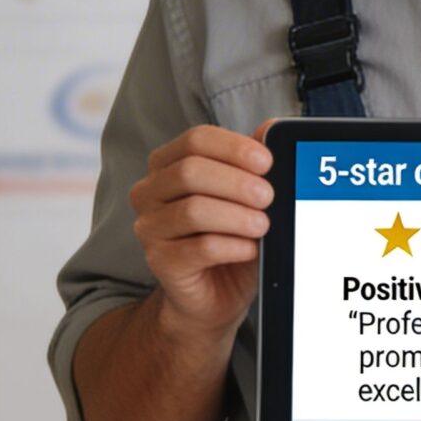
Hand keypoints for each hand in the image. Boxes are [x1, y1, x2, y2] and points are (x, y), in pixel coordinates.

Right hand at [127, 120, 275, 341]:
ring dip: (237, 216)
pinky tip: (250, 248)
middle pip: (190, 171)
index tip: (267, 162)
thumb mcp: (246, 197)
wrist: (214, 293)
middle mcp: (150, 192)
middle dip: (237, 182)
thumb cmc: (231, 236)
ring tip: (263, 224)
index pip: (195, 140)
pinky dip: (233, 246)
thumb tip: (270, 127)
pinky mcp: (160, 262)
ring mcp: (150, 228)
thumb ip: (253, 163)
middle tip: (268, 196)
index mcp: (168, 164)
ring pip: (193, 210)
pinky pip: (199, 248)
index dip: (233, 147)